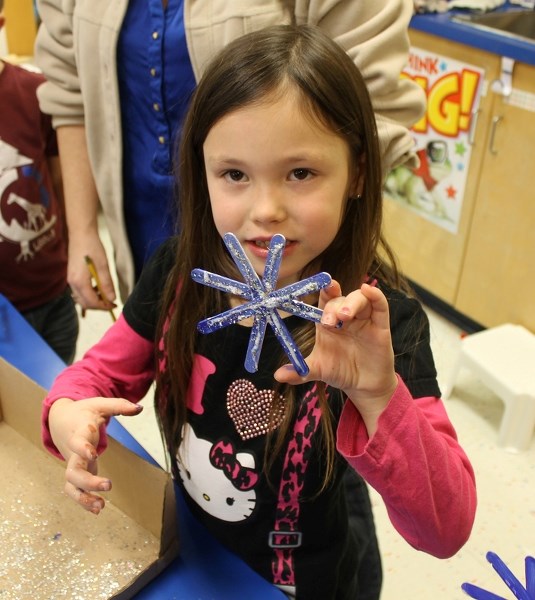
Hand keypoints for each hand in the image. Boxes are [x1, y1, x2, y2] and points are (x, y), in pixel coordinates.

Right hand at [49, 397, 142, 513]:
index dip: (82, 448)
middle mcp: (73, 452)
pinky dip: (84, 501)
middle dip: (88, 481)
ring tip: (101, 507)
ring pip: (71, 486)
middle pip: (72, 471)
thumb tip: (140, 408)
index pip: (76, 442)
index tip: (94, 454)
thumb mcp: (101, 404)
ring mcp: (73, 465)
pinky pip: (76, 490)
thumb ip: (120, 406)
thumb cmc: (84, 412)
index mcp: (79, 433)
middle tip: (109, 485)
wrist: (61, 420)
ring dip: (83, 498)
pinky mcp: (77, 473)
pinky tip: (99, 509)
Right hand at [68, 232, 116, 310]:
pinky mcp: (72, 277)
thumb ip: (107, 284)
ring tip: (106, 294)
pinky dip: (89, 294)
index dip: (104, 306)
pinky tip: (98, 288)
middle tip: (111, 302)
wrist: (81, 234)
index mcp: (79, 282)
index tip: (114, 305)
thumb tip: (112, 298)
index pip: (92, 302)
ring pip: (81, 299)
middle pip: (85, 303)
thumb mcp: (103, 266)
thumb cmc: (92, 247)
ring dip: (94, 300)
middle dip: (98, 305)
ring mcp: (71, 280)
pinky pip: (80, 292)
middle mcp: (72, 283)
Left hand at [275, 282, 397, 433]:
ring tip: (344, 317)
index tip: (316, 286)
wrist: (364, 387)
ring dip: (351, 303)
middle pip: (340, 299)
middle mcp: (346, 317)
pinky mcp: (381, 326)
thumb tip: (278, 376)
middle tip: (328, 321)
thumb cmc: (340, 371)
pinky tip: (368, 290)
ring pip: (359, 299)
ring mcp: (364, 319)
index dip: (322, 290)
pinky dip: (375, 296)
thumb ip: (300, 371)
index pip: (325, 299)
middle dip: (332, 307)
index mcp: (328, 321)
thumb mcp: (318, 370)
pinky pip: (380, 306)